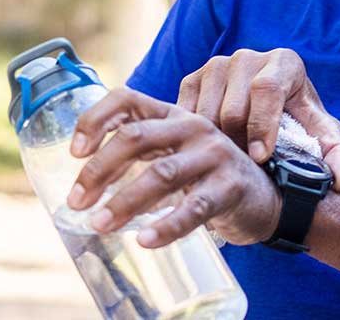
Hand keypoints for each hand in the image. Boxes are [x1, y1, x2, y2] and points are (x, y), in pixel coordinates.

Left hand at [66, 89, 281, 247]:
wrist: (266, 198)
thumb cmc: (207, 176)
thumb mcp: (175, 153)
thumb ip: (140, 154)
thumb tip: (84, 184)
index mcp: (173, 114)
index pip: (127, 99)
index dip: (95, 119)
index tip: (73, 152)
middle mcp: (193, 126)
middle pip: (136, 137)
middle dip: (98, 170)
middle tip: (77, 202)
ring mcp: (214, 155)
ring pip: (161, 174)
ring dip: (124, 202)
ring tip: (99, 225)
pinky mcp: (230, 188)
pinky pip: (194, 209)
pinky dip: (166, 226)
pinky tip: (145, 241)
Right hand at [178, 48, 339, 191]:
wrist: (271, 111)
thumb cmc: (300, 126)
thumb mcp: (324, 140)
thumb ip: (338, 157)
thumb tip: (338, 181)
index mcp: (284, 63)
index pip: (266, 89)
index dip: (262, 126)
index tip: (261, 158)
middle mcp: (248, 57)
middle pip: (232, 108)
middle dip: (239, 145)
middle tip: (246, 169)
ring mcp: (216, 65)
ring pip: (205, 115)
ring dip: (215, 146)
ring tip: (230, 164)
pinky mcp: (192, 78)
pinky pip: (184, 114)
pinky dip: (193, 138)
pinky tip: (208, 153)